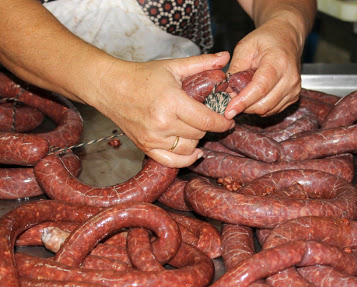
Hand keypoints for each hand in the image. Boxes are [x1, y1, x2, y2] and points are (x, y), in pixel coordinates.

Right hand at [86, 52, 234, 167]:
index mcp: (171, 102)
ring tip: (195, 128)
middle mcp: (162, 123)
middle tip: (209, 117)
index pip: (206, 120)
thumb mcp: (173, 66)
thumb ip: (202, 63)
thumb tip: (225, 57)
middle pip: (199, 134)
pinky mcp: (146, 147)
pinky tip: (194, 151)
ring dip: (196, 139)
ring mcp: (153, 138)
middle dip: (208, 126)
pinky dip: (186, 159)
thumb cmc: (142, 75)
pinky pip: (173, 162)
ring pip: (189, 148)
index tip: (228, 119)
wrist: (109, 87)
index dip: (222, 122)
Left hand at [224, 17, 302, 118]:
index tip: (229, 111)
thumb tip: (228, 91)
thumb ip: (236, 68)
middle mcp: (290, 77)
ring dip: (251, 107)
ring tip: (244, 93)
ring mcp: (294, 88)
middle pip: (264, 104)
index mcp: (278, 61)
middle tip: (231, 99)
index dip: (243, 101)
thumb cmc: (267, 39)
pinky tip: (255, 95)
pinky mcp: (294, 96)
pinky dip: (260, 106)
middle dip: (244, 106)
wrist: (287, 38)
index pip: (260, 88)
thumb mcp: (245, 46)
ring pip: (267, 110)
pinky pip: (273, 110)